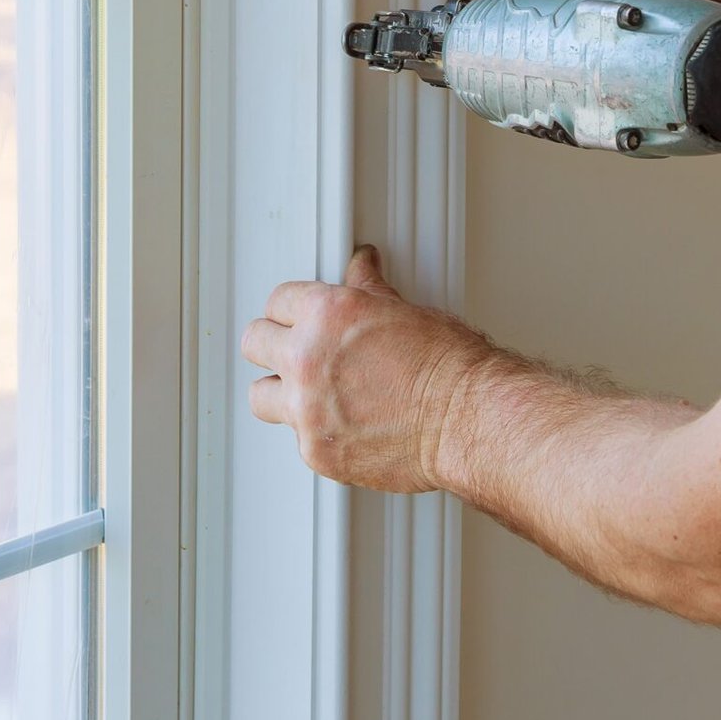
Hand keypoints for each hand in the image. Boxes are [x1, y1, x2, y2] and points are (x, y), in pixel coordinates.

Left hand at [241, 246, 486, 491]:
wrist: (466, 419)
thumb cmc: (447, 366)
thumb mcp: (404, 311)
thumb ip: (367, 291)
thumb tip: (362, 268)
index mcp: (325, 314)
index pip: (277, 300)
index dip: (292, 309)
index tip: (300, 317)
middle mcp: (306, 358)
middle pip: (254, 341)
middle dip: (273, 344)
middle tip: (293, 351)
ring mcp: (306, 408)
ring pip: (260, 395)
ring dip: (279, 392)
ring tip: (305, 394)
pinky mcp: (316, 450)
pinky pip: (296, 437)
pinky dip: (315, 432)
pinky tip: (343, 425)